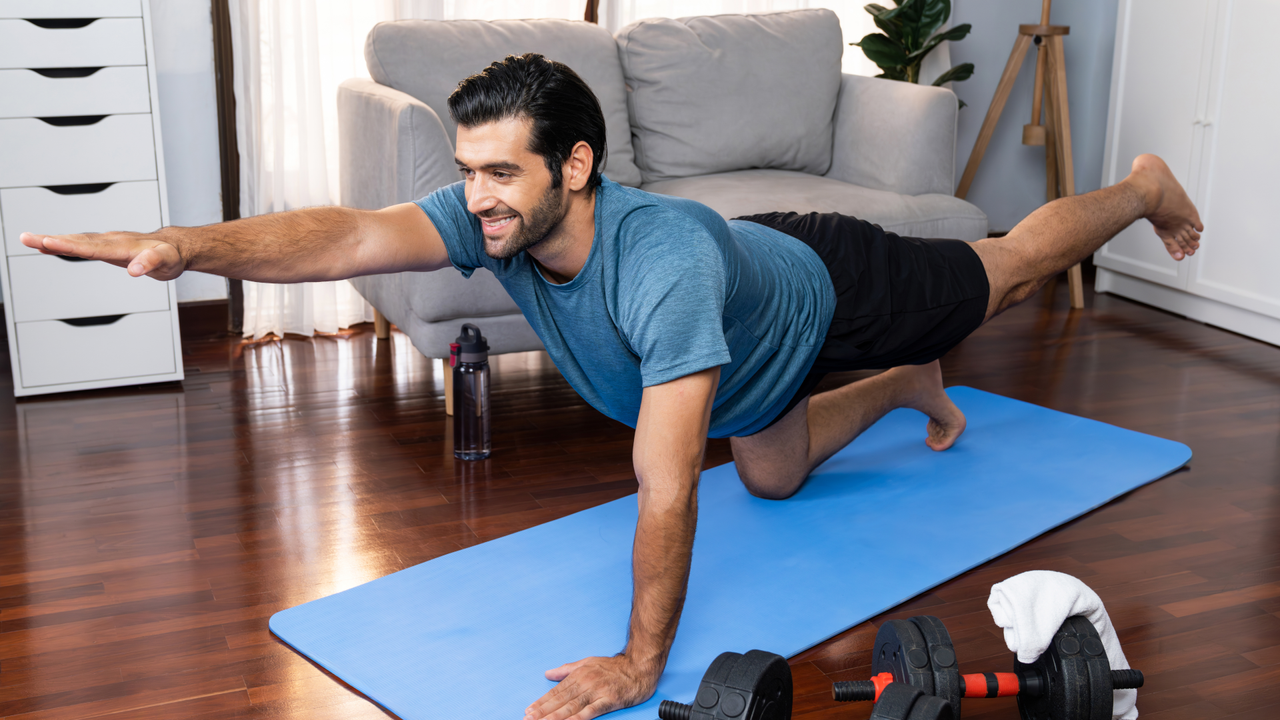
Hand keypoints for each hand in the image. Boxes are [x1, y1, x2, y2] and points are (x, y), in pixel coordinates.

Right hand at [20, 231, 184, 280]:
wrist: (175, 247)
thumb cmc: (171, 255)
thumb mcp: (167, 261)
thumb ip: (151, 263)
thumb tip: (134, 270)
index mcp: (122, 246)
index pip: (92, 247)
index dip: (70, 246)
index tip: (49, 243)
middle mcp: (111, 240)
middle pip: (77, 240)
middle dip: (51, 240)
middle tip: (26, 238)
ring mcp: (107, 242)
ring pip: (76, 240)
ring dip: (51, 240)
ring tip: (27, 239)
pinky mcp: (106, 246)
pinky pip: (80, 244)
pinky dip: (62, 244)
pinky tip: (47, 245)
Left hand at [525, 654, 658, 719]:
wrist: (639, 666)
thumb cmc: (614, 667)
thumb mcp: (587, 662)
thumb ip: (567, 670)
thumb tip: (548, 673)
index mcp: (578, 674)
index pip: (556, 691)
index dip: (542, 702)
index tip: (529, 711)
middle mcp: (585, 682)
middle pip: (560, 700)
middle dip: (543, 711)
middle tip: (528, 719)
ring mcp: (596, 692)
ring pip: (571, 707)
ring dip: (555, 716)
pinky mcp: (608, 700)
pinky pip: (590, 712)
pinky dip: (577, 719)